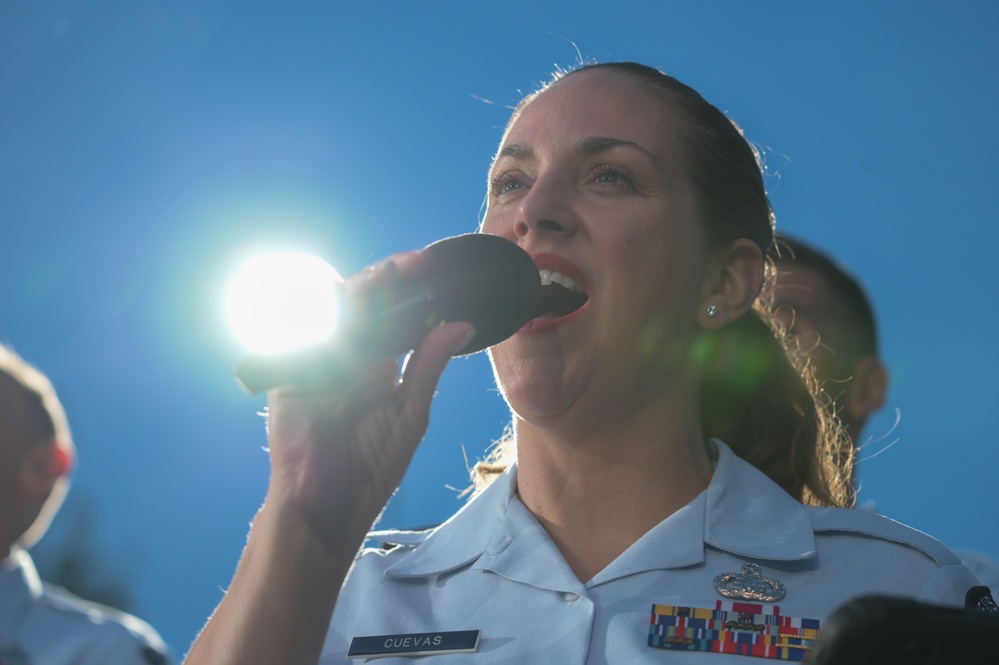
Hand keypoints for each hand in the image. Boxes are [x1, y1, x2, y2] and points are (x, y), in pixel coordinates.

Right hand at [263, 250, 475, 549]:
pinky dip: (327, 313)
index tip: (444, 275)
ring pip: (340, 313)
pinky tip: (351, 296)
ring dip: (367, 289)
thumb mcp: (410, 414)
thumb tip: (462, 325)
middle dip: (393, 281)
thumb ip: (428, 367)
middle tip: (422, 263)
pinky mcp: (291, 373)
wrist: (329, 508)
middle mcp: (349, 359)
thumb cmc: (371, 468)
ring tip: (399, 271)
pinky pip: (306, 333)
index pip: (396, 319)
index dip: (416, 296)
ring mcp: (319, 362)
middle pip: (368, 307)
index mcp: (379, 367)